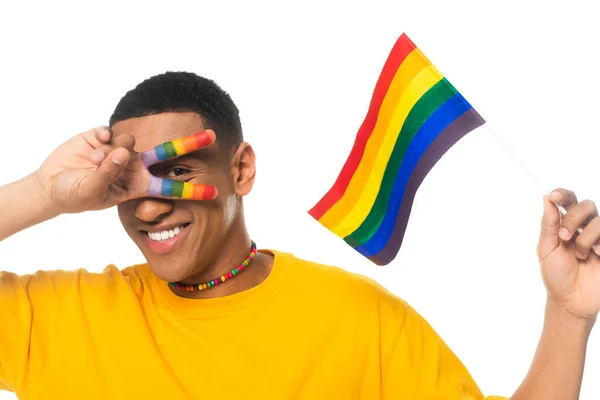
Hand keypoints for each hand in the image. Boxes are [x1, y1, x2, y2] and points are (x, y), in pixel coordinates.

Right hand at [35, 126, 218, 214]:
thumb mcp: (93, 192)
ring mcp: (120, 150)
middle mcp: (134, 166)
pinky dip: (99, 140)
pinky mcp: (103, 136)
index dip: (191, 190)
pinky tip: (89, 148)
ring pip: (129, 141)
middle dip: (190, 143)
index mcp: (137, 185)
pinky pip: (108, 132)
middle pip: (167, 152)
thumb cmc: (76, 195)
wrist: (51, 185)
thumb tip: (123, 152)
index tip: (216, 193)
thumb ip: (108, 173)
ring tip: (92, 162)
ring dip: (111, 153)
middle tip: (213, 135)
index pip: (170, 188)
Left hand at [537, 188, 599, 320]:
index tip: (553, 196)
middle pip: (586, 205)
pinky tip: (596, 256)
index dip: (563, 194)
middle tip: (564, 236)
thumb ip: (548, 224)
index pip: (568, 201)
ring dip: (586, 238)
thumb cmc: (556, 275)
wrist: (571, 300)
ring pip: (599, 221)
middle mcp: (585, 227)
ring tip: (580, 255)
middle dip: (573, 218)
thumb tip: (546, 199)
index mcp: (566, 225)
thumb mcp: (546, 249)